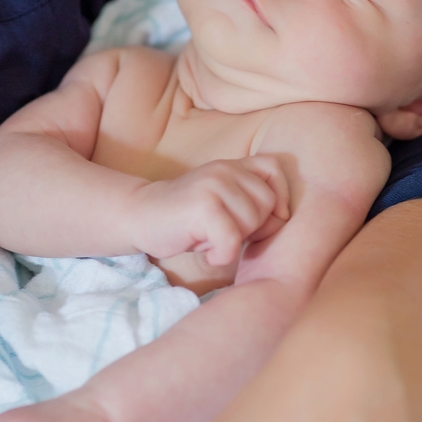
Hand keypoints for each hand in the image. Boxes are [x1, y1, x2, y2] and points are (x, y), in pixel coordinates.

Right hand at [131, 157, 289, 265]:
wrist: (138, 216)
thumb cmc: (185, 219)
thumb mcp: (222, 202)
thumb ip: (250, 202)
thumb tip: (283, 218)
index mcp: (231, 166)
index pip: (274, 169)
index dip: (279, 197)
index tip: (265, 220)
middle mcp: (224, 169)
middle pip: (268, 203)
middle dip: (253, 227)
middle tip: (223, 233)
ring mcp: (212, 185)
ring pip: (252, 222)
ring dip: (233, 241)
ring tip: (209, 238)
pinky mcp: (202, 207)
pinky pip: (231, 239)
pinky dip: (222, 255)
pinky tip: (207, 254)